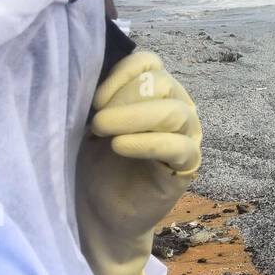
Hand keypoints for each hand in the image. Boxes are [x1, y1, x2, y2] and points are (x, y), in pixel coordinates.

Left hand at [76, 51, 201, 274]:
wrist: (100, 212)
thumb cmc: (94, 163)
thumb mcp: (92, 122)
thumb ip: (100, 97)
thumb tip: (87, 71)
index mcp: (154, 91)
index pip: (149, 62)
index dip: (121, 73)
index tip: (93, 99)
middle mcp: (177, 107)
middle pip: (161, 83)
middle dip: (124, 98)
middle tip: (95, 121)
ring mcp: (187, 137)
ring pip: (174, 111)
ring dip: (134, 117)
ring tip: (103, 131)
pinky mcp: (188, 166)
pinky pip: (178, 146)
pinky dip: (147, 142)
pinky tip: (119, 147)